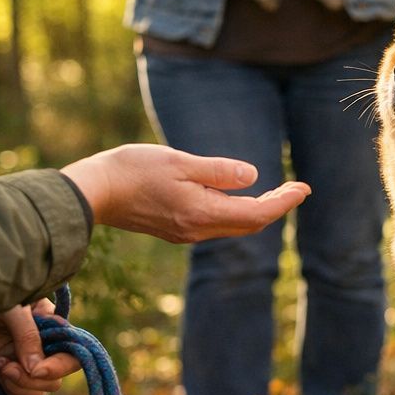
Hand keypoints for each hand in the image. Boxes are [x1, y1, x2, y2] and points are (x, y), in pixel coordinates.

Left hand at [0, 301, 80, 394]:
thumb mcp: (13, 309)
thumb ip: (27, 336)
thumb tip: (36, 369)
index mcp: (53, 327)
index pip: (73, 355)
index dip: (59, 367)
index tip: (37, 371)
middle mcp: (43, 348)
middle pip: (55, 379)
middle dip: (33, 380)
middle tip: (9, 367)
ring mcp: (25, 362)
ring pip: (38, 391)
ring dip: (19, 385)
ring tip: (1, 365)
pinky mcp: (7, 374)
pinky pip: (19, 394)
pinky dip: (9, 388)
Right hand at [60, 144, 309, 243]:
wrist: (90, 193)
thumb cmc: (131, 170)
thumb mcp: (179, 162)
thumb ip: (218, 171)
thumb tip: (254, 176)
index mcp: (203, 213)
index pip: (258, 214)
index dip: (284, 202)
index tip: (305, 188)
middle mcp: (197, 230)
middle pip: (249, 224)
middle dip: (276, 206)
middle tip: (296, 188)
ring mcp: (184, 233)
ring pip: (233, 226)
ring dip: (257, 210)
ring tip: (275, 191)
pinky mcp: (173, 229)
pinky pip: (215, 224)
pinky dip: (235, 211)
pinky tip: (236, 196)